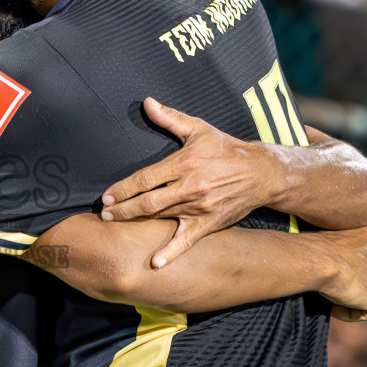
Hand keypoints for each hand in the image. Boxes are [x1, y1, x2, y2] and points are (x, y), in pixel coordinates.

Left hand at [101, 98, 280, 266]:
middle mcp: (190, 187)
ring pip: (161, 218)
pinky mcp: (209, 223)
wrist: (262, 173)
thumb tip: (146, 102)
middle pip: (148, 202)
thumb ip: (170, 118)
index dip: (123, 189)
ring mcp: (199, 207)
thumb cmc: (226, 148)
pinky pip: (186, 241)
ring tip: (115, 226)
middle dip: (123, 209)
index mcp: (185, 163)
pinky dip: (170, 253)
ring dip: (136, 223)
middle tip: (104, 214)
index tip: (107, 196)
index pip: (145, 178)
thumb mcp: (199, 129)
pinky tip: (155, 264)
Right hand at [316, 226, 366, 320]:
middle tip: (334, 290)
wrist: (320, 261)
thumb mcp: (329, 242)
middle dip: (356, 284)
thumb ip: (339, 251)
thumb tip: (329, 264)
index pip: (365, 257)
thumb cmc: (313, 250)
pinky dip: (350, 313)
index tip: (331, 276)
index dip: (348, 269)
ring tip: (331, 301)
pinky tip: (334, 309)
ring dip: (354, 300)